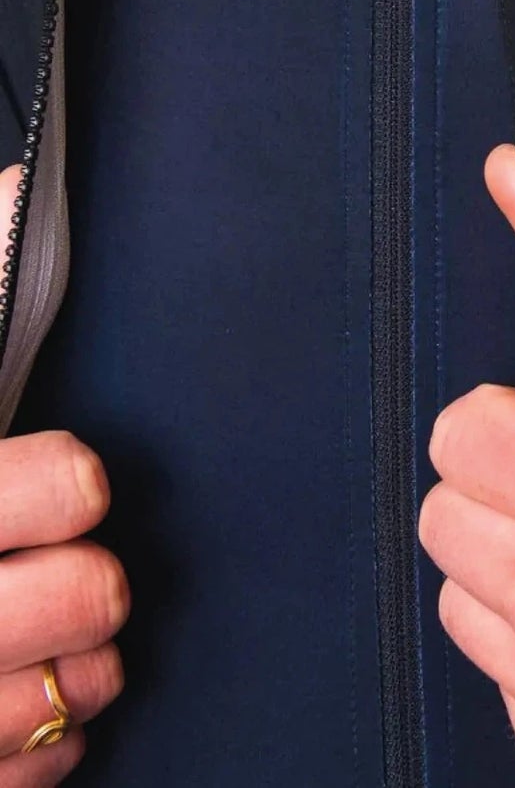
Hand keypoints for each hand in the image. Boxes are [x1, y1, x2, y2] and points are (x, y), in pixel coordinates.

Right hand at [0, 160, 129, 783]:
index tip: (83, 476)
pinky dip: (44, 750)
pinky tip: (59, 707)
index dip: (41, 491)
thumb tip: (24, 189)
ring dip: (72, 677)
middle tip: (101, 573)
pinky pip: (4, 782)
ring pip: (14, 711)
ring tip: (93, 637)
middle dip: (72, 595)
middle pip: (10, 622)